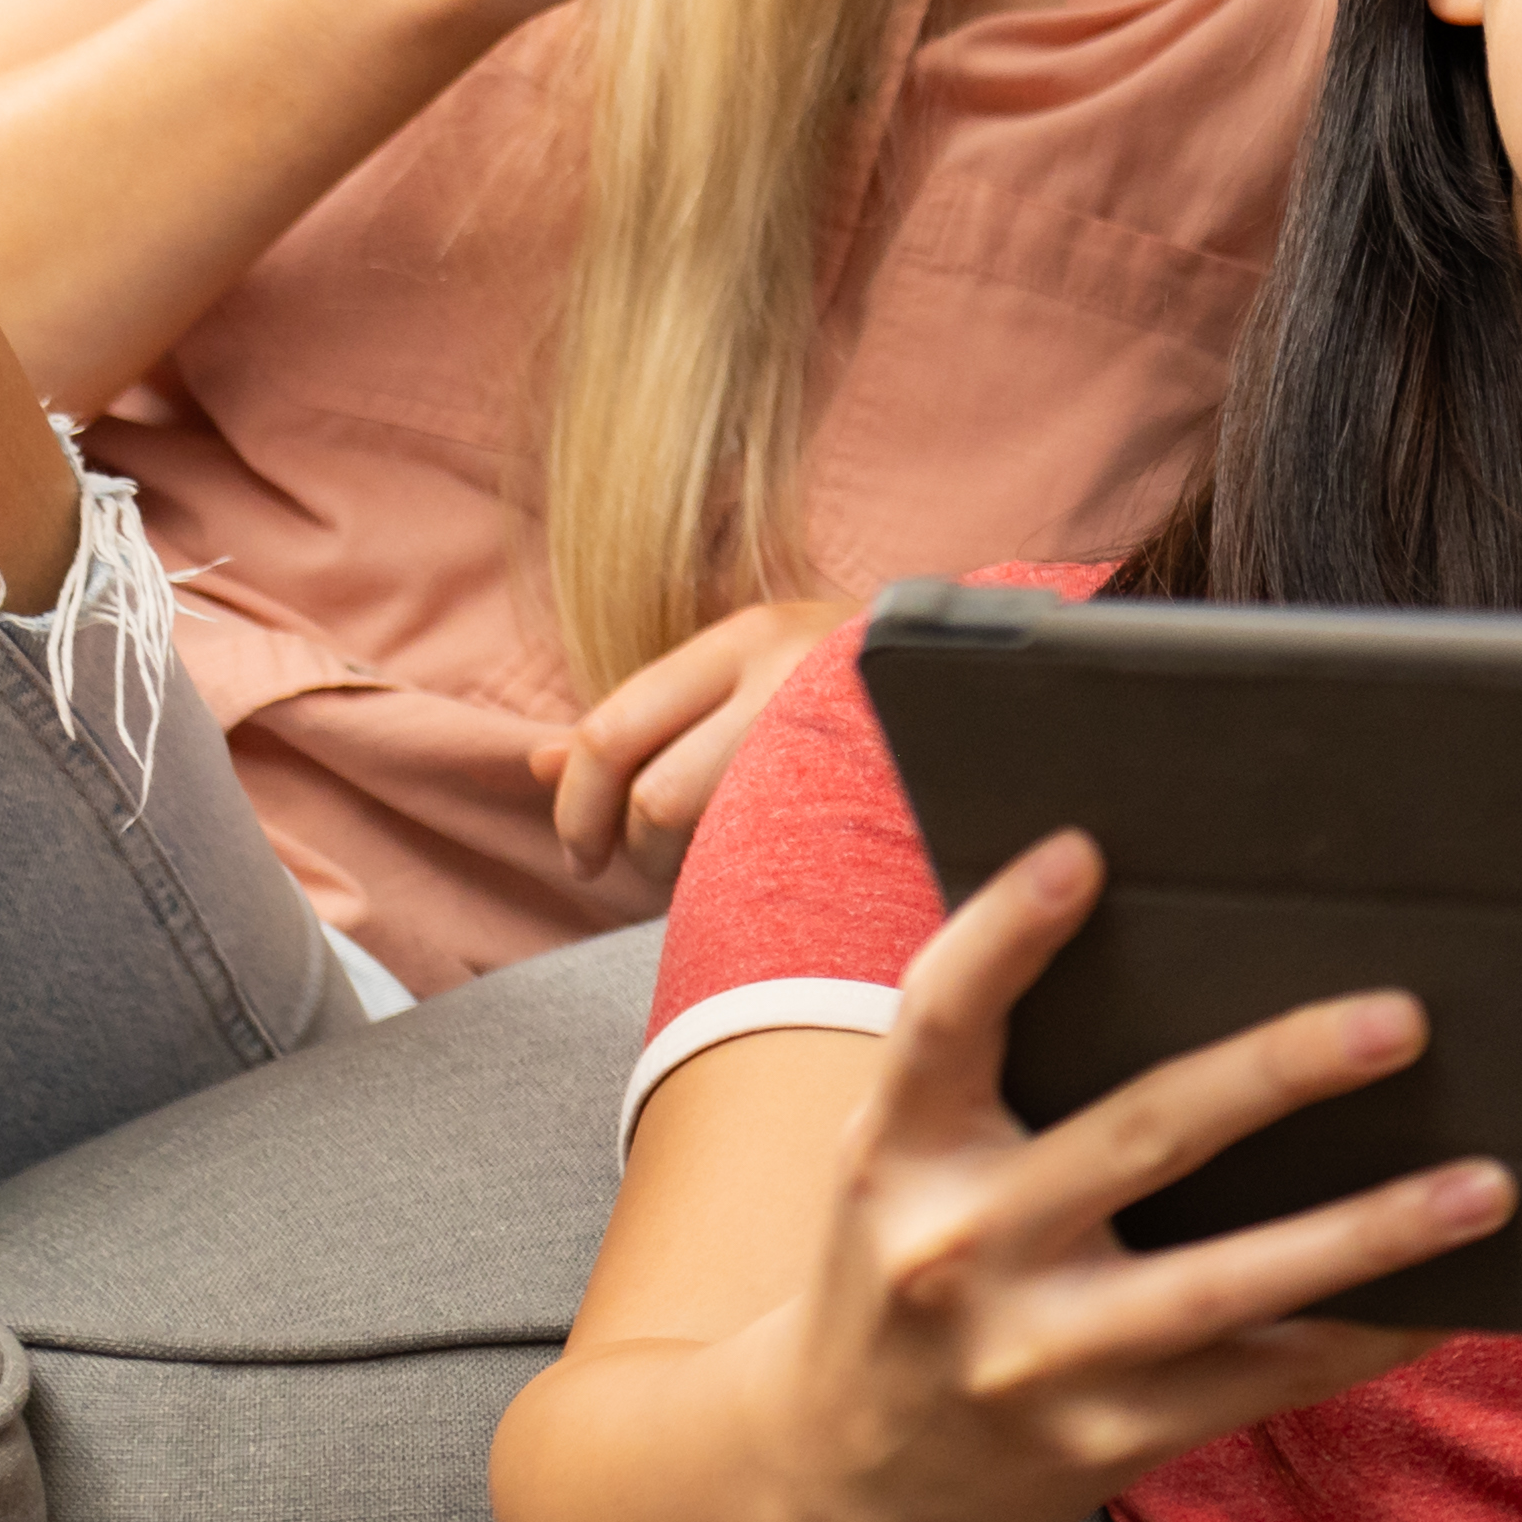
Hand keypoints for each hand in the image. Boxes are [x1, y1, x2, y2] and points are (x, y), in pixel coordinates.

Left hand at [532, 591, 862, 877]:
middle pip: (656, 800)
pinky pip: (787, 861)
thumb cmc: (844, 694)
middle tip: (652, 876)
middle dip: (636, 855)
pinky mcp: (886, 785)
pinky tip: (770, 881)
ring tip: (721, 872)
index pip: (611, 732)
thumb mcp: (741, 680)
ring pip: (715, 839)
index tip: (584, 857)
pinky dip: (753, 883)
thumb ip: (643, 721)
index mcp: (743, 639)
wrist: (991, 684)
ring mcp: (840, 730)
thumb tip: (530, 765)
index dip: (577, 808)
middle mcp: (789, 672)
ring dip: (694, 876)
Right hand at [748, 829, 1491, 1521]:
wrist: (829, 1472)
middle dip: (1276, 1073)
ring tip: (1488, 1186)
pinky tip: (1456, 1298)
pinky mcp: (1101, 1440)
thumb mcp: (899, 1162)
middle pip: (1137, 1137)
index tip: (1083, 850)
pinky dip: (1365, 1337)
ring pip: (1225, 1282)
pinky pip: (1260, 1380)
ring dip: (1368, 1234)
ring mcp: (1034, 1357)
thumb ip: (990, 1071)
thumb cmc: (903, 1268)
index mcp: (899, 1152)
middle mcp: (959, 1250)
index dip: (1004, 934)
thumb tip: (1166, 934)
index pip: (938, 1020)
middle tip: (1402, 1018)